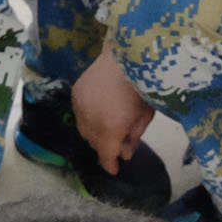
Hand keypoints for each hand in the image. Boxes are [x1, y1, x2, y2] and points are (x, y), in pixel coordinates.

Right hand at [71, 50, 155, 174]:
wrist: (127, 52)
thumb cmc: (143, 84)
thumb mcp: (145, 115)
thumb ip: (133, 137)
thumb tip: (125, 154)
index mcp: (110, 129)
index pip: (105, 155)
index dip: (109, 165)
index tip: (114, 169)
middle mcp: (91, 120)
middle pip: (93, 143)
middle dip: (104, 147)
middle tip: (117, 144)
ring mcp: (80, 105)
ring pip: (83, 129)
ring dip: (95, 133)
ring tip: (108, 127)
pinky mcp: (76, 92)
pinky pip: (79, 113)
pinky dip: (88, 117)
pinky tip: (99, 111)